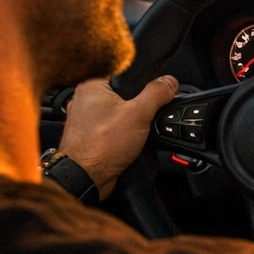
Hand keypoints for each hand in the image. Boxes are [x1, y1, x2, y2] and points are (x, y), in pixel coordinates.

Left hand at [58, 76, 177, 198]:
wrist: (85, 178)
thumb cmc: (101, 146)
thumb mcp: (139, 114)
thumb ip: (156, 94)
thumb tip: (169, 82)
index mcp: (92, 86)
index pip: (125, 75)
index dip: (144, 85)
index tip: (154, 97)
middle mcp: (84, 100)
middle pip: (123, 96)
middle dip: (137, 108)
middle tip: (142, 120)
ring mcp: (85, 120)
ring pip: (118, 115)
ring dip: (129, 124)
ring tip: (132, 135)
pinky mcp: (89, 137)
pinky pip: (111, 130)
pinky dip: (120, 136)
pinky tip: (125, 144)